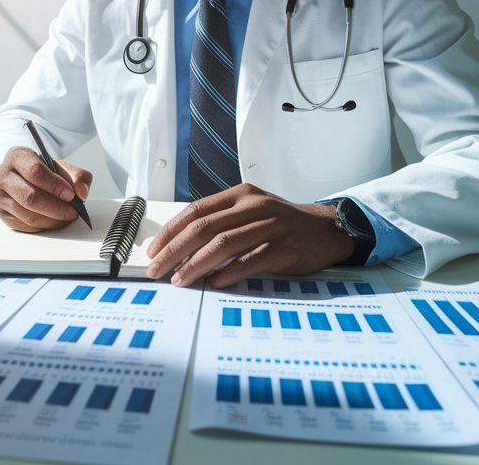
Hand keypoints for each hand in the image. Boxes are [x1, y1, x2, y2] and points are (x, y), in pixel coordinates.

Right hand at [0, 147, 92, 232]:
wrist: (23, 177)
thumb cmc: (42, 171)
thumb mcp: (61, 167)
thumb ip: (77, 176)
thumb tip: (82, 193)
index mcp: (17, 156)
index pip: (35, 171)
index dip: (54, 185)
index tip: (71, 195)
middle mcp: (2, 174)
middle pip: (30, 197)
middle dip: (56, 207)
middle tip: (73, 211)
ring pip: (27, 215)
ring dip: (52, 220)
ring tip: (66, 218)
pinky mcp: (1, 213)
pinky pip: (24, 225)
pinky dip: (43, 226)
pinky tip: (54, 221)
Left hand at [145, 184, 354, 287]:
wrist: (326, 230)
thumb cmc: (282, 225)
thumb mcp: (251, 212)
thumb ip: (221, 223)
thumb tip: (179, 247)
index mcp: (240, 195)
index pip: (195, 211)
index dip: (170, 231)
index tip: (152, 250)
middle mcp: (253, 206)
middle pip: (204, 227)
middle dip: (174, 250)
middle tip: (156, 269)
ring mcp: (270, 225)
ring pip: (224, 243)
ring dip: (196, 264)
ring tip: (179, 280)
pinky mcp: (285, 246)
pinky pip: (251, 259)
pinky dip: (229, 272)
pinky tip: (214, 283)